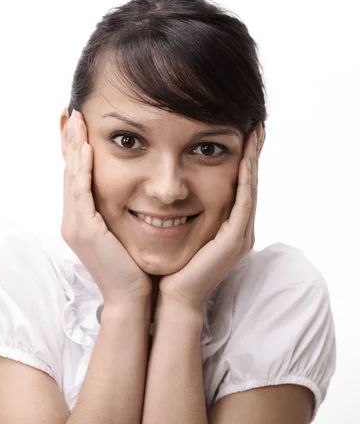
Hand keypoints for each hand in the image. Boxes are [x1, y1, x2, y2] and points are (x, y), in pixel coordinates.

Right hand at [61, 109, 151, 307]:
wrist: (132, 298)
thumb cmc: (133, 267)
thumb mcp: (123, 233)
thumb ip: (119, 212)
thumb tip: (133, 192)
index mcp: (81, 219)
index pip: (75, 176)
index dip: (74, 150)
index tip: (77, 124)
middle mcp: (72, 219)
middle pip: (68, 170)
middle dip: (69, 140)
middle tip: (71, 112)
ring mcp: (75, 224)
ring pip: (71, 175)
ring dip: (74, 146)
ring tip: (76, 119)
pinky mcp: (85, 229)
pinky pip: (81, 191)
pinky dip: (83, 167)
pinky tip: (87, 147)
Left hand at [158, 123, 263, 311]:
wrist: (171, 297)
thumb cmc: (169, 263)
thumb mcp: (176, 227)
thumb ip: (181, 208)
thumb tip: (167, 186)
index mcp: (227, 225)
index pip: (238, 185)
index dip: (242, 159)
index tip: (242, 132)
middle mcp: (238, 228)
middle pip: (249, 183)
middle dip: (253, 153)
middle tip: (257, 126)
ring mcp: (240, 235)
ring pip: (250, 188)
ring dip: (253, 160)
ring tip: (256, 134)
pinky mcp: (234, 241)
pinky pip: (243, 203)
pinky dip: (245, 179)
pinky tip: (244, 159)